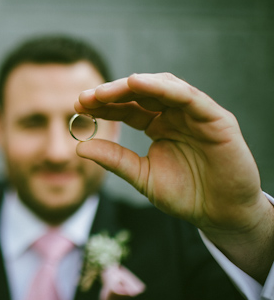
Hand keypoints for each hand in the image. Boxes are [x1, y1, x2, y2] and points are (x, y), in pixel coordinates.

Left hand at [75, 72, 273, 282]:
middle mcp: (175, 114)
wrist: (221, 215)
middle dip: (112, 92)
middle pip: (141, 92)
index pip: (127, 108)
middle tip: (86, 98)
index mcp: (158, 125)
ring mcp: (196, 114)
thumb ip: (114, 160)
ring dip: (132, 85)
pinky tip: (139, 84)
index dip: (103, 105)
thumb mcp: (142, 176)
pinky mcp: (217, 118)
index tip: (78, 106)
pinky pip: (189, 96)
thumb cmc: (185, 195)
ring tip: (105, 91)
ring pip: (162, 87)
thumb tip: (79, 147)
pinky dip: (164, 88)